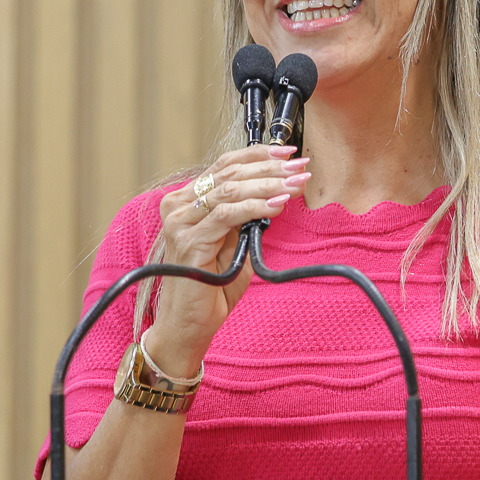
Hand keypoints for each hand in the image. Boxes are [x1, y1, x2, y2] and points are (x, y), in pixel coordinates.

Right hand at [149, 144, 309, 372]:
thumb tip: (277, 192)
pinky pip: (228, 215)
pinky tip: (278, 205)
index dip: (259, 155)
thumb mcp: (234, 243)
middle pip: (229, 173)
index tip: (290, 154)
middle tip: (301, 168)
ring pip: (230, 190)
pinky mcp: (189, 241)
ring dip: (268, 185)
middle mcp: (178, 206)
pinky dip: (255, 207)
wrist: (190, 325)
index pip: (224, 165)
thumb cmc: (213, 286)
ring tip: (296, 185)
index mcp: (186, 200)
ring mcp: (180, 222)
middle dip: (271, 169)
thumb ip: (246, 217)